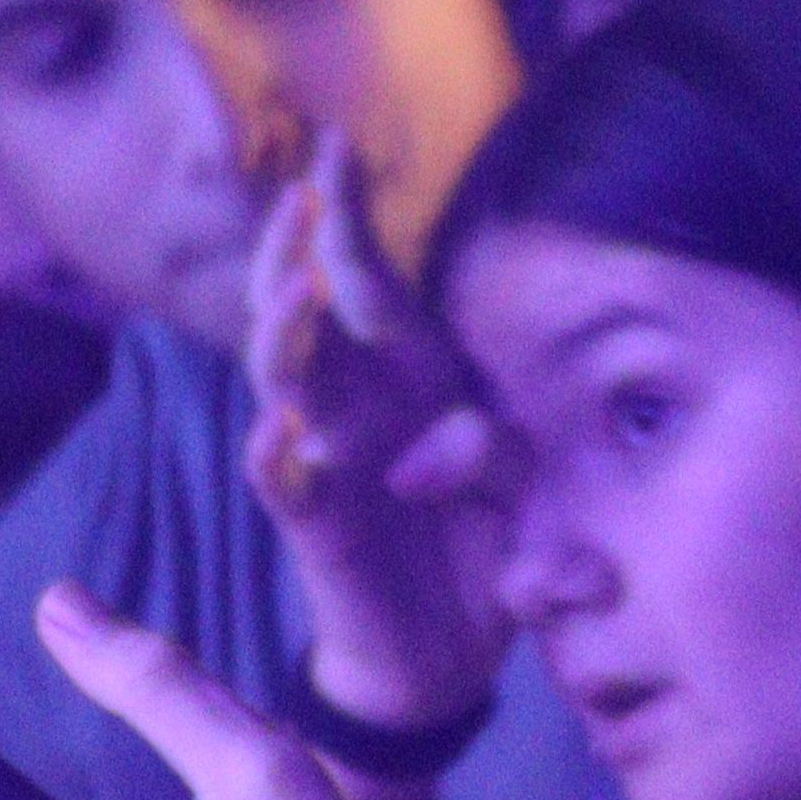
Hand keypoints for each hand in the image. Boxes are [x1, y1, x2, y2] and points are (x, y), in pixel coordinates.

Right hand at [242, 134, 509, 739]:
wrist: (448, 655)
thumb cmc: (484, 547)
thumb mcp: (523, 488)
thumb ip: (499, 450)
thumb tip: (454, 435)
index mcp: (410, 371)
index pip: (369, 276)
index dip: (345, 212)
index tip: (333, 143)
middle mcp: (356, 401)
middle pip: (307, 306)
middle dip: (299, 247)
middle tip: (300, 192)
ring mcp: (326, 456)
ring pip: (283, 378)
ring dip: (285, 334)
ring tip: (299, 294)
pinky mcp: (313, 523)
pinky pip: (282, 482)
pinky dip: (277, 457)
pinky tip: (280, 436)